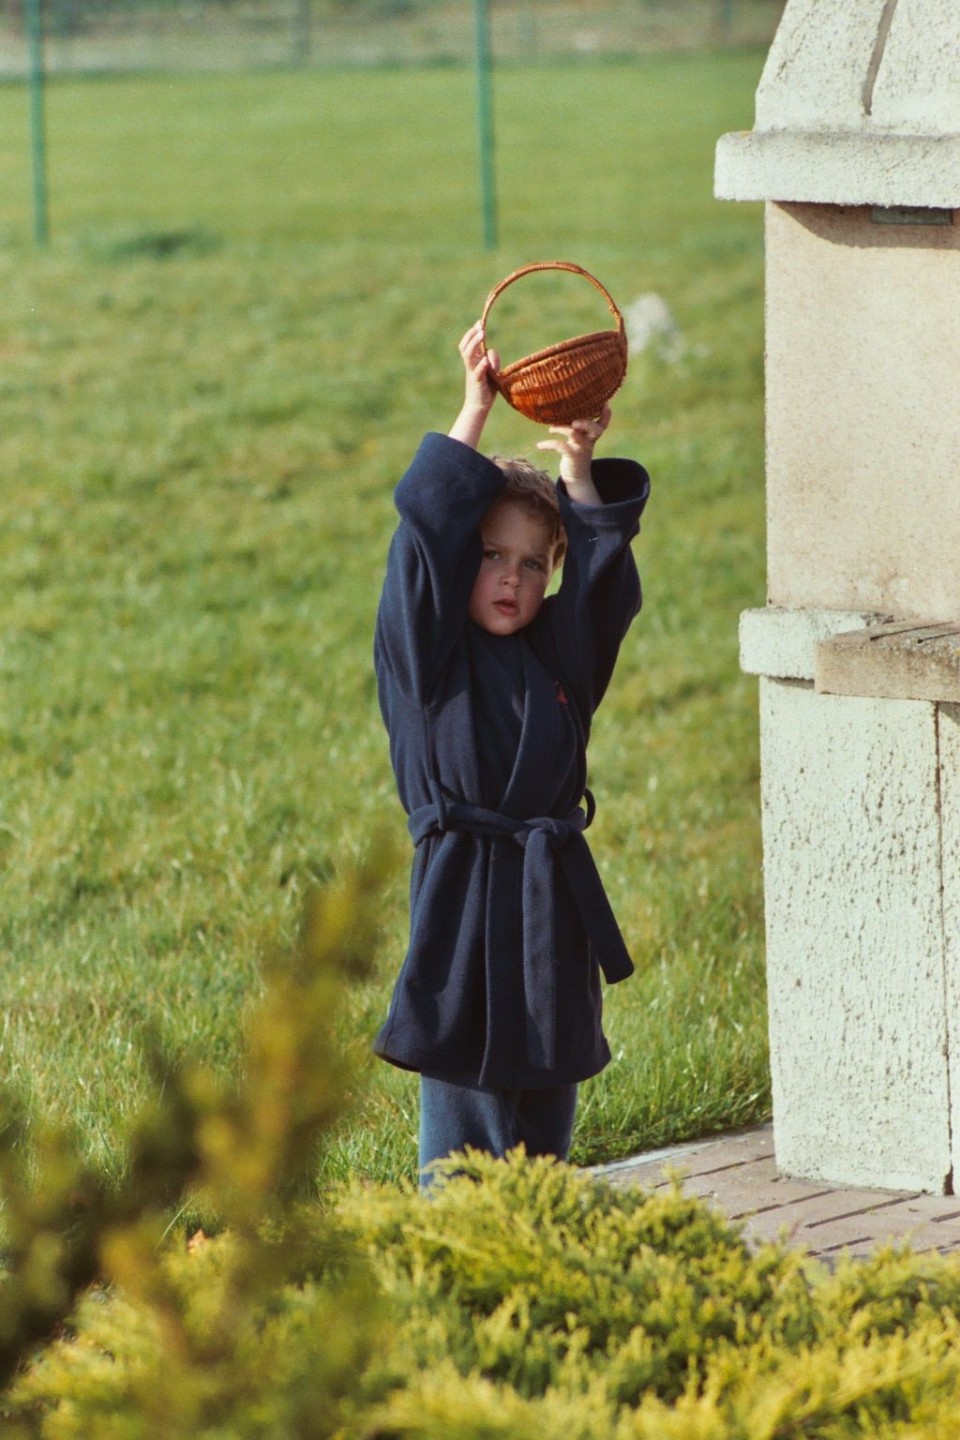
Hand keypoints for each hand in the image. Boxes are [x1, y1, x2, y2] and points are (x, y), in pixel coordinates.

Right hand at [449, 321, 499, 448]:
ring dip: (475, 344)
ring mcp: (472, 374)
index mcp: (473, 362)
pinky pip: (477, 373)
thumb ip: (493, 361)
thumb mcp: (492, 372)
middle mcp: (470, 366)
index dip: (472, 333)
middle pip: (465, 347)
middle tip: (480, 326)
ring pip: (468, 356)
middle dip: (472, 335)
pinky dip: (481, 366)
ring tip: (482, 334)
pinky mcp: (477, 383)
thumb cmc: (486, 389)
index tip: (479, 322)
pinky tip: (485, 360)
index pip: (468, 344)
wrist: (479, 406)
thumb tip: (491, 351)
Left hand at [536, 404, 610, 495]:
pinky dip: (547, 444)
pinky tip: (539, 446)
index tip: (606, 405)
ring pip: (574, 434)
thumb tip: (561, 412)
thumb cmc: (575, 455)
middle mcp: (588, 441)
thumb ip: (576, 429)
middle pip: (595, 429)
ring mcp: (581, 449)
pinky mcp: (572, 456)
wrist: (576, 478)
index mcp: (591, 436)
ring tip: (551, 429)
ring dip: (561, 428)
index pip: (602, 425)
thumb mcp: (578, 442)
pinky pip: (559, 446)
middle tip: (574, 421)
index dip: (606, 416)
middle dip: (586, 422)